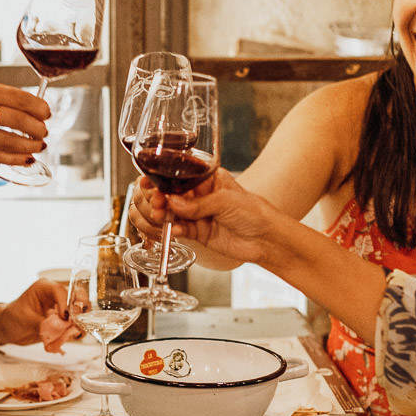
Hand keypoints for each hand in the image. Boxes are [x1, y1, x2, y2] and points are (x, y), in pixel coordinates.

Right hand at [0, 78, 50, 163]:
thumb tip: (33, 107)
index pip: (17, 97)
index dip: (37, 107)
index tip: (47, 113)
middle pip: (15, 119)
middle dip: (37, 128)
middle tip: (44, 132)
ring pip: (7, 140)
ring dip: (29, 145)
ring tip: (39, 146)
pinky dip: (14, 158)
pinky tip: (25, 158)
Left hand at [0, 279, 79, 349]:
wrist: (7, 329)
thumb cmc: (11, 318)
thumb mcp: (24, 320)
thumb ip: (41, 323)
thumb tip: (56, 329)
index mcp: (44, 288)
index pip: (60, 291)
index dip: (65, 304)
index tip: (65, 318)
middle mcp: (55, 296)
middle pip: (75, 298)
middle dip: (79, 311)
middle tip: (77, 324)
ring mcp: (60, 308)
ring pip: (79, 312)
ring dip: (79, 323)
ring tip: (75, 333)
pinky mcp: (62, 321)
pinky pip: (73, 325)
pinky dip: (74, 332)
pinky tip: (71, 337)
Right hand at [139, 169, 279, 266]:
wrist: (265, 239)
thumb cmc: (254, 212)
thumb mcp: (225, 201)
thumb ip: (198, 203)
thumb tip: (173, 203)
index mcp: (208, 179)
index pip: (180, 176)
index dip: (163, 179)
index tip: (149, 183)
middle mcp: (200, 195)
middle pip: (171, 194)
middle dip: (160, 197)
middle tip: (157, 202)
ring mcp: (198, 214)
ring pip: (172, 212)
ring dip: (164, 214)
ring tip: (161, 216)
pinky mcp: (198, 232)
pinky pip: (180, 229)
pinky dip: (174, 229)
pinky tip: (175, 229)